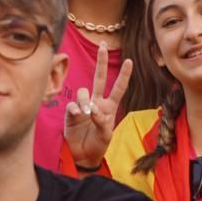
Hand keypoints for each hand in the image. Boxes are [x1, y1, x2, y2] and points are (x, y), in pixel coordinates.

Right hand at [65, 49, 132, 169]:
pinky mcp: (72, 113)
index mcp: (109, 107)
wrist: (83, 155)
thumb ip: (101, 121)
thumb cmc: (98, 145)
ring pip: (83, 91)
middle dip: (101, 61)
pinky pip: (73, 105)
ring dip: (85, 100)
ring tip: (86, 113)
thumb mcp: (105, 135)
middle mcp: (97, 102)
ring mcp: (84, 106)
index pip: (118, 88)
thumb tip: (92, 108)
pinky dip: (76, 109)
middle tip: (102, 45)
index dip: (123, 75)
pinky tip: (78, 115)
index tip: (129, 61)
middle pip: (99, 78)